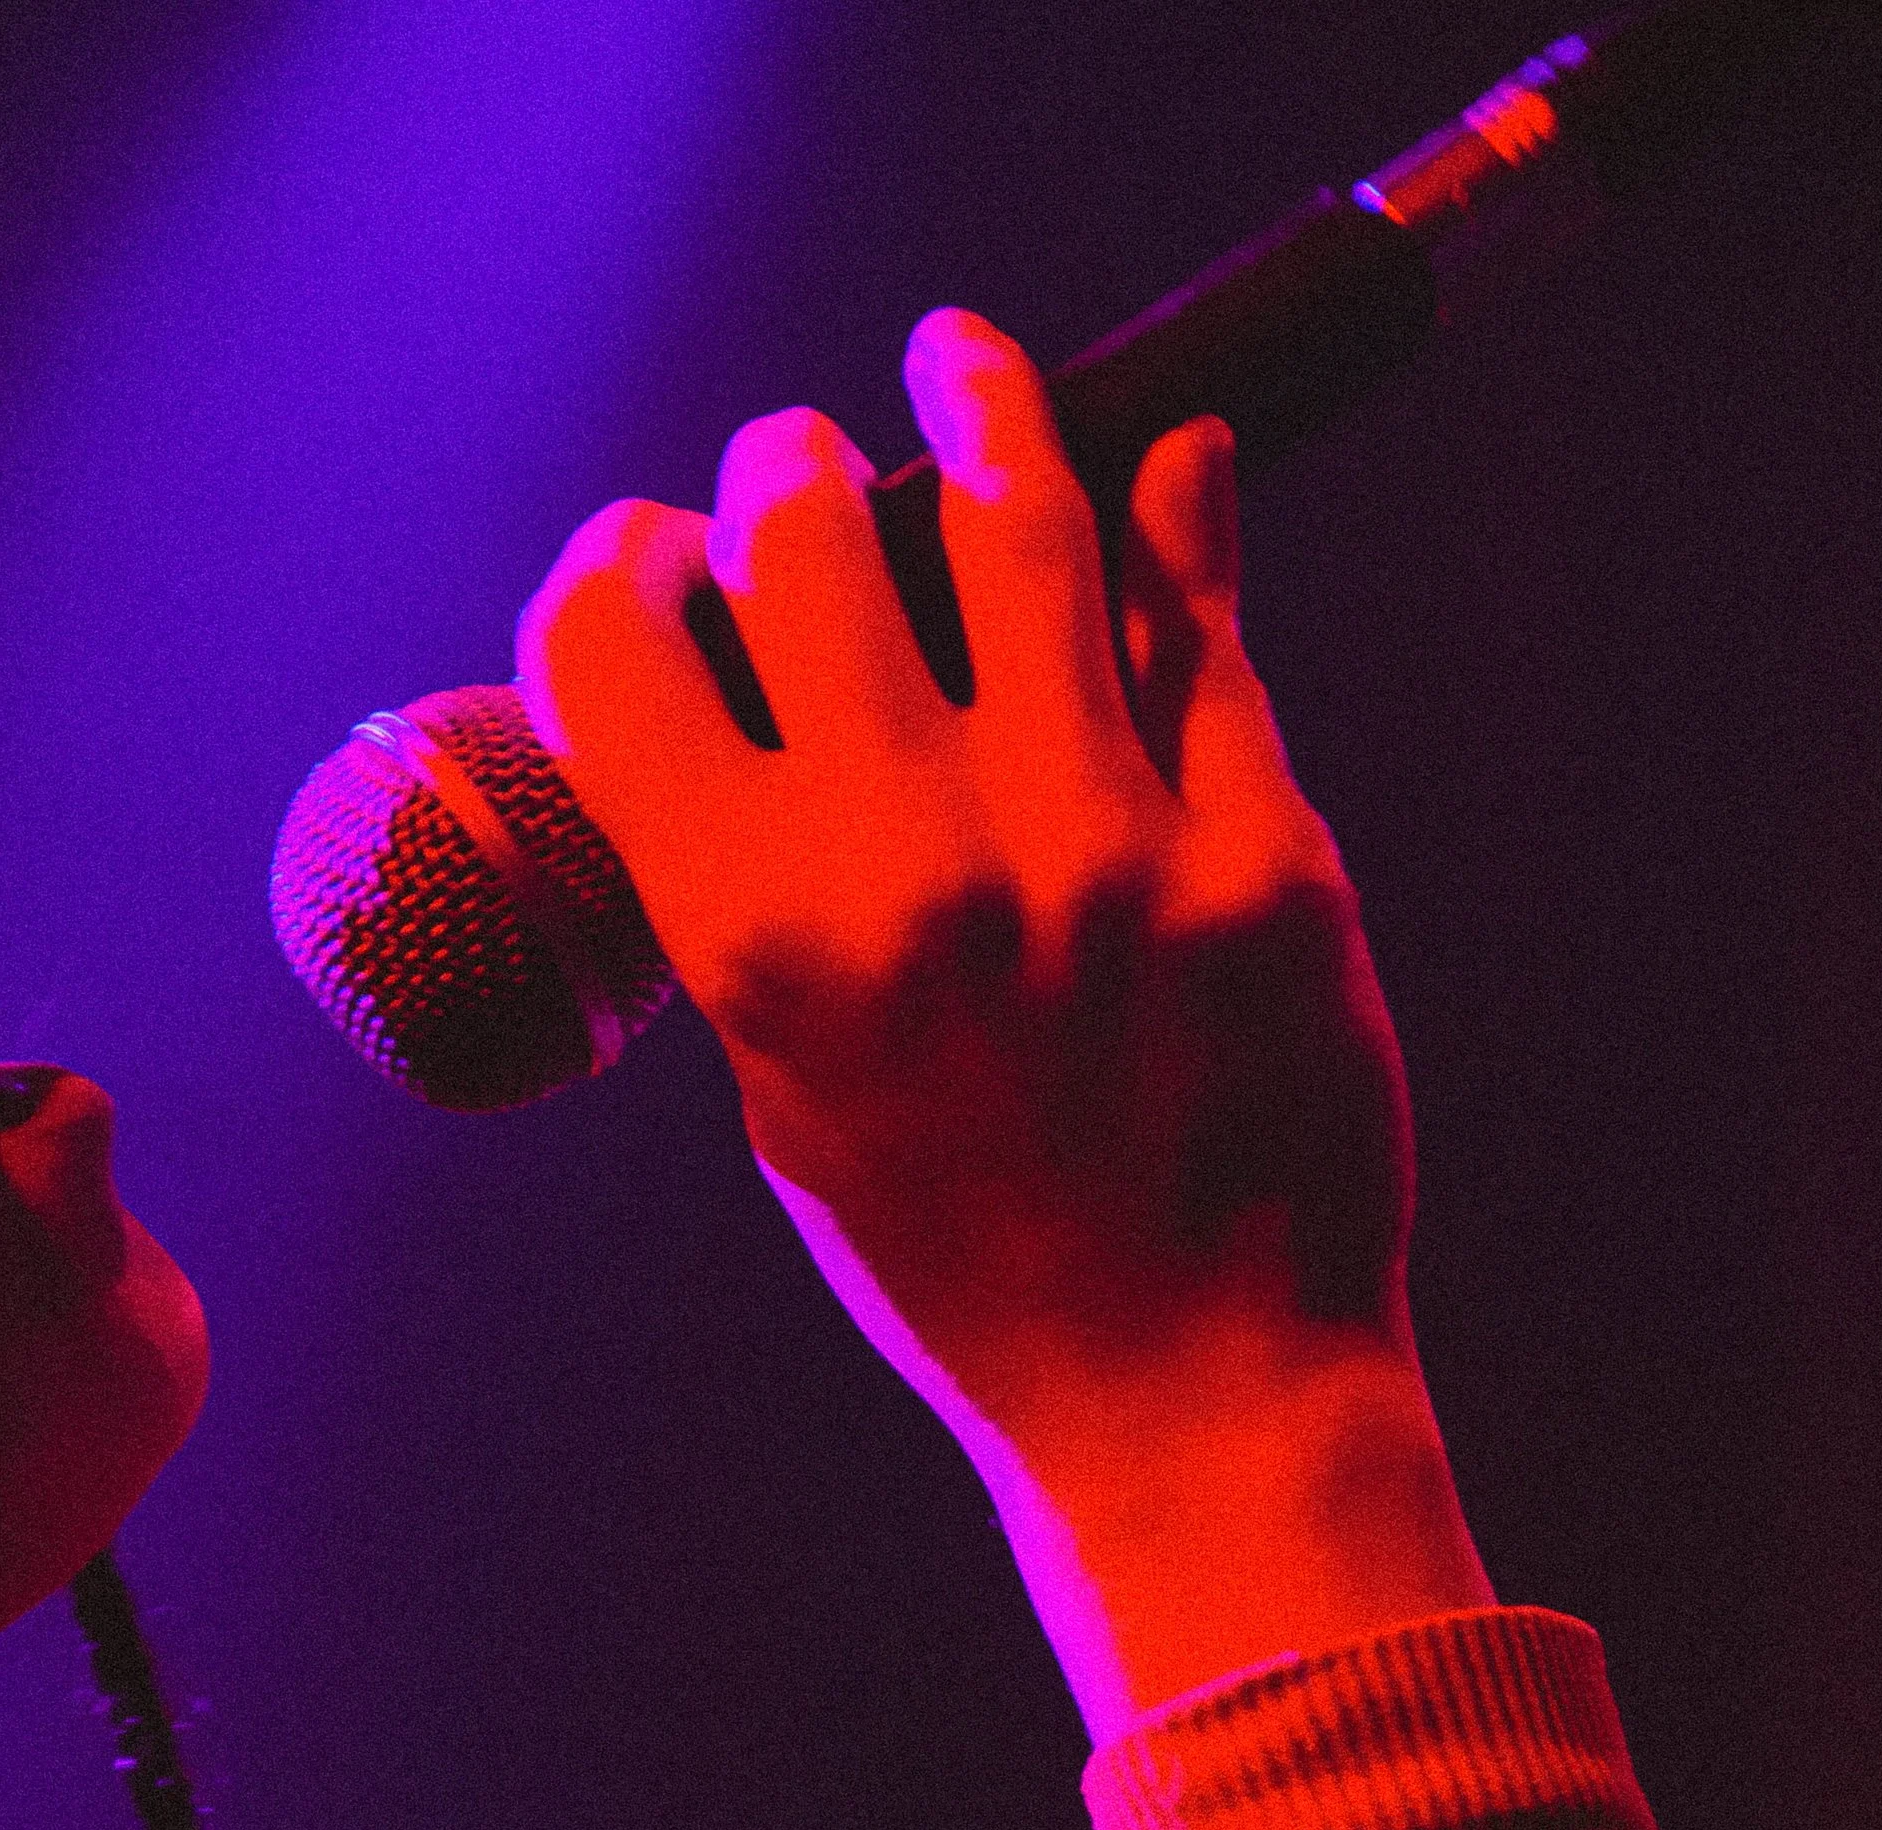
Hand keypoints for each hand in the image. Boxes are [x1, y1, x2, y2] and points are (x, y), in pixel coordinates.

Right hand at [519, 310, 1490, 1734]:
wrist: (1194, 1403)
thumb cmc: (974, 1273)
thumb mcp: (797, 1111)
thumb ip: (754, 911)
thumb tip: (736, 711)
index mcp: (758, 943)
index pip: (617, 647)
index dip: (621, 562)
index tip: (654, 551)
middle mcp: (915, 870)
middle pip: (805, 536)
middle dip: (787, 470)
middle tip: (807, 472)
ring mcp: (1102, 848)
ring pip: (1015, 520)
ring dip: (974, 406)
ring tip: (962, 374)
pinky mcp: (1263, 849)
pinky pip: (1204, 619)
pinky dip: (1171, 513)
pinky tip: (1152, 469)